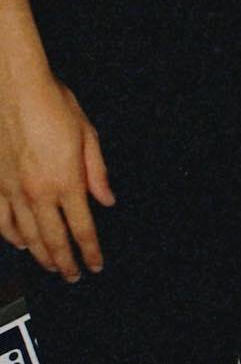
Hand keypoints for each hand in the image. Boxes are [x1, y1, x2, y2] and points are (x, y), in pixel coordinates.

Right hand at [0, 70, 112, 280]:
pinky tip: (19, 243)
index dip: (90, 250)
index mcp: (66, 179)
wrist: (13, 88)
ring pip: (26, 236)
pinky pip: (1, 221)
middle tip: (73, 275)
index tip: (95, 264)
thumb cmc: (51, 103)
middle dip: (66, 262)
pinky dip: (11, 237)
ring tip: (52, 265)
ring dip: (41, 255)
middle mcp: (38, 191)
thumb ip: (97, 171)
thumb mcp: (87, 132)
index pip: (82, 227)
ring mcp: (12, 191)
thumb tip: (106, 198)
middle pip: (54, 239)